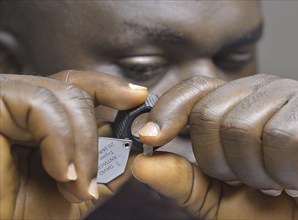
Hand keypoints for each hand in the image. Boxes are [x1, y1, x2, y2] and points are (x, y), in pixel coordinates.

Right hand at [0, 70, 147, 218]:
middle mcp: (23, 106)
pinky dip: (60, 142)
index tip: (138, 98)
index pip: (78, 88)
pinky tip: (61, 174)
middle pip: (73, 90)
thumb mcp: (77, 193)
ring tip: (77, 187)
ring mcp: (9, 102)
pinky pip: (41, 107)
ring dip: (81, 147)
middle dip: (94, 135)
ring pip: (63, 98)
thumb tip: (134, 148)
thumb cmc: (21, 213)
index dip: (110, 88)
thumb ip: (106, 170)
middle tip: (93, 180)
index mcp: (42, 121)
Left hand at [133, 74, 297, 218]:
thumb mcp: (216, 199)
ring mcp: (289, 95)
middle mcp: (259, 91)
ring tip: (271, 182)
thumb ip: (181, 181)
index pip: (192, 90)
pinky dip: (282, 171)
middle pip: (209, 113)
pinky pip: (280, 136)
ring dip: (252, 173)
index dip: (167, 112)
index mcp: (234, 103)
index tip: (149, 139)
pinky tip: (295, 179)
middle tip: (243, 180)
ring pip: (241, 127)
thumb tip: (142, 164)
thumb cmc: (272, 209)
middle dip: (218, 162)